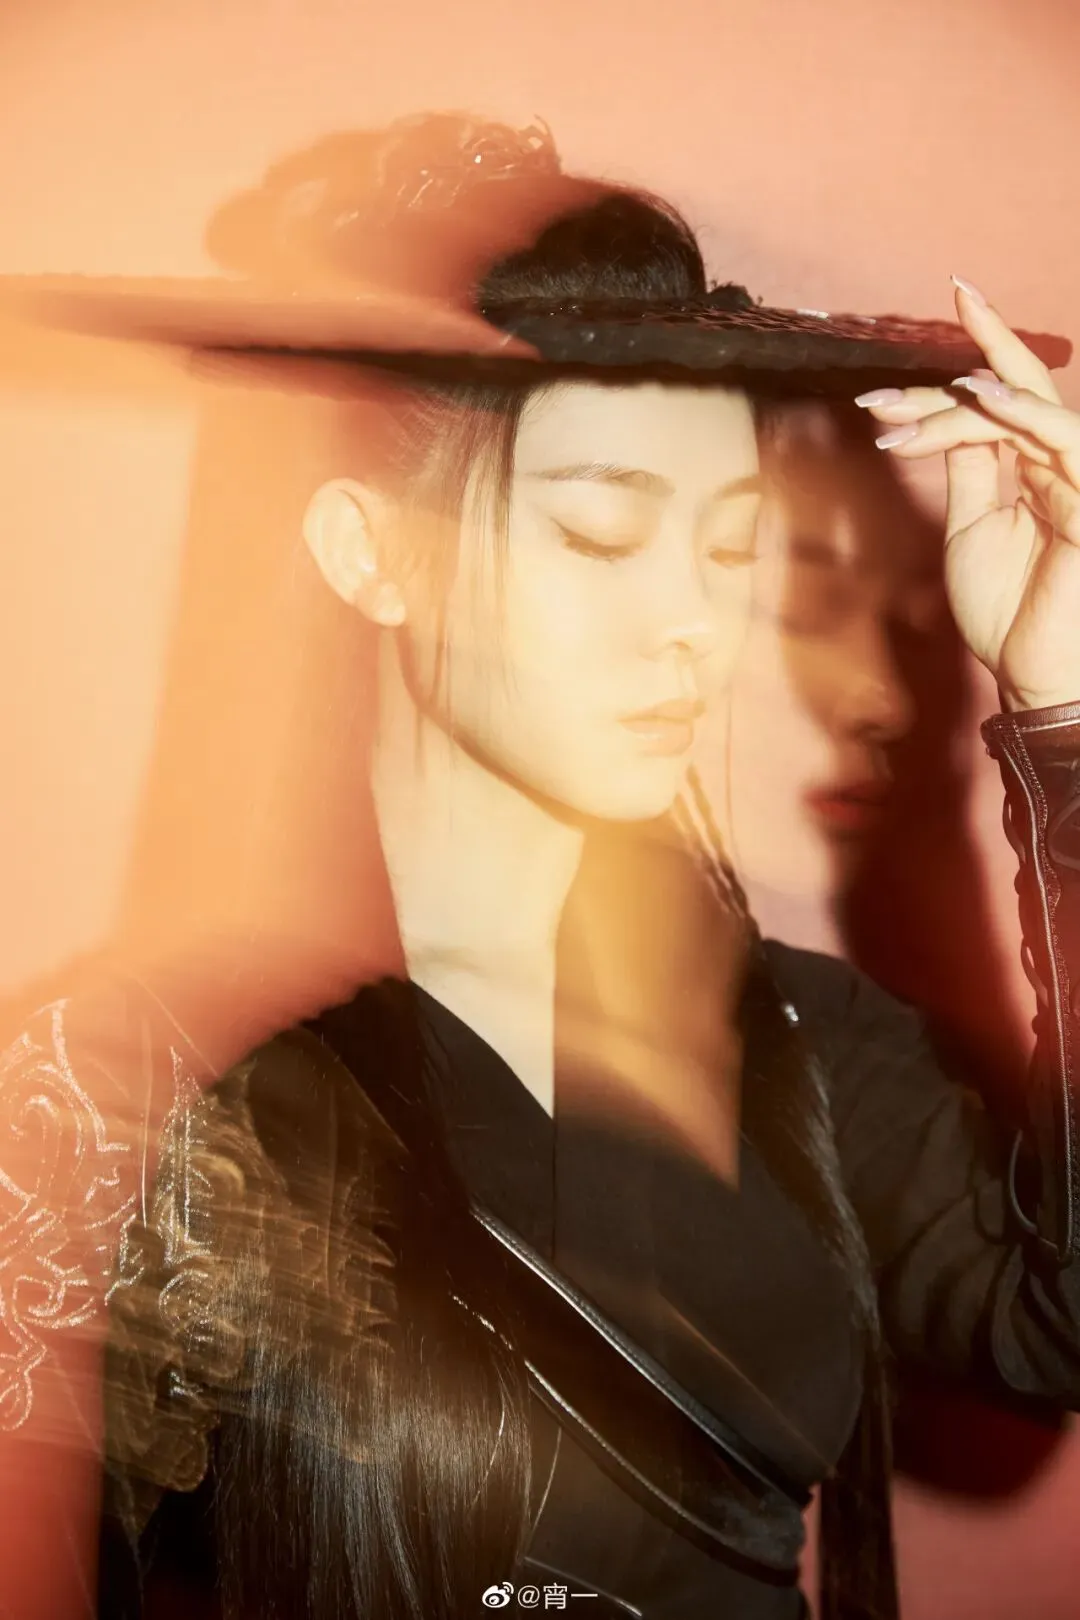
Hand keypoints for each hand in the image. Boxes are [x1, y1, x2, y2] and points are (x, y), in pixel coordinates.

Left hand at [856, 279, 1079, 712]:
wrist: (1034, 670)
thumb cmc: (1007, 610)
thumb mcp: (970, 528)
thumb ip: (969, 472)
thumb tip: (944, 425)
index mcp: (1032, 470)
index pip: (991, 411)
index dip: (938, 396)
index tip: (876, 401)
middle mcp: (1058, 463)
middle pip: (1012, 392)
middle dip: (970, 356)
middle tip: (899, 371)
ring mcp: (1076, 477)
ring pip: (1025, 409)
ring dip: (966, 401)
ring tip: (913, 403)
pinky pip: (1061, 439)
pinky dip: (1021, 412)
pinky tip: (980, 397)